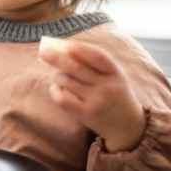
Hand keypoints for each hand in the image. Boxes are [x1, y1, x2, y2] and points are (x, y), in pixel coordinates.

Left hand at [38, 37, 146, 152]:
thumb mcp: (114, 77)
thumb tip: (64, 50)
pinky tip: (56, 88)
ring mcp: (96, 101)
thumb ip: (95, 64)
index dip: (82, 49)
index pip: (99, 57)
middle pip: (77, 68)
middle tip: (43, 51)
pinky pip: (62, 99)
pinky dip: (55, 90)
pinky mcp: (86, 114)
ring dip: (58, 76)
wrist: (127, 126)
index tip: (66, 44)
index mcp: (116, 73)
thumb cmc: (115, 94)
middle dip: (57, 58)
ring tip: (60, 77)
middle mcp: (107, 87)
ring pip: (67, 81)